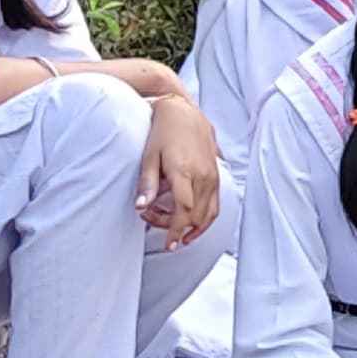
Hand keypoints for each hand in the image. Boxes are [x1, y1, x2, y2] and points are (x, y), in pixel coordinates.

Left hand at [135, 94, 220, 238]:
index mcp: (185, 171)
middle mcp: (203, 176)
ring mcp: (213, 176)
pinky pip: (216, 205)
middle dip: (176, 229)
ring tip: (176, 234)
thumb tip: (140, 207)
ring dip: (193, 227)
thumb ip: (147, 183)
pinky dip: (206, 219)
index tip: (167, 245)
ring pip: (209, 213)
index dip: (175, 231)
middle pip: (195, 216)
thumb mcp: (149, 156)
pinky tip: (194, 226)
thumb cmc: (163, 132)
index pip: (183, 211)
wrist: (183, 112)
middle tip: (153, 223)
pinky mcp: (216, 175)